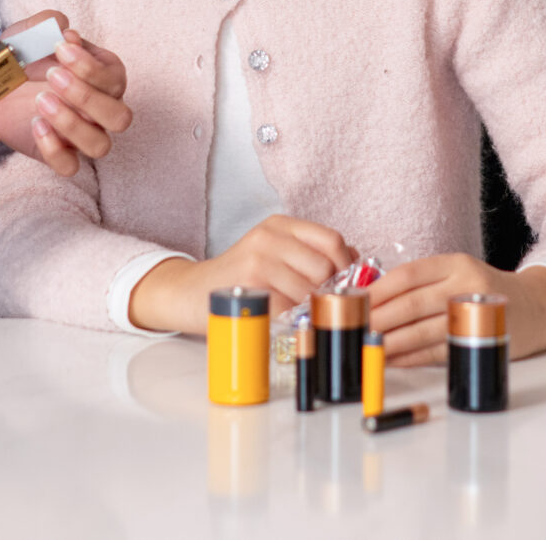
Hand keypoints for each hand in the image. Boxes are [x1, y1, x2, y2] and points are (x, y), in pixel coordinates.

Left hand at [0, 10, 133, 177]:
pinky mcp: (59, 153)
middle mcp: (101, 108)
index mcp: (103, 75)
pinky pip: (70, 167)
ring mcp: (82, 134)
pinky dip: (55, 150)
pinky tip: (36, 126)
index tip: (61, 47)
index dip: (90, 66)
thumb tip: (66, 31)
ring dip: (72, 125)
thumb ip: (48, 23)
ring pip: (99, 145)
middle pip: (119, 117)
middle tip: (53, 77)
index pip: (114, 77)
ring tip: (40, 102)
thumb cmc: (20, 55)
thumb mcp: (29, 32)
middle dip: (88, 98)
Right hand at [127, 215, 357, 333]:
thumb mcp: (274, 255)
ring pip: (308, 289)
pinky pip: (288, 307)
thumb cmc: (239, 278)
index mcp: (281, 225)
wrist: (189, 292)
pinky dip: (291, 319)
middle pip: (324, 265)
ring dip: (309, 308)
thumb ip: (309, 255)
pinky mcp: (248, 284)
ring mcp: (258, 258)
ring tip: (297, 314)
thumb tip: (356, 266)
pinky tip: (282, 320)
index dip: (346, 265)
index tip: (346, 285)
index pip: (331, 239)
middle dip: (327, 291)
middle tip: (317, 305)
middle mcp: (270, 236)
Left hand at [365, 255, 545, 366]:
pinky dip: (412, 358)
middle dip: (378, 318)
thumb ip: (423, 283)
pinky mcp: (480, 338)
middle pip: (412, 303)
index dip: (378, 289)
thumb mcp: (458, 274)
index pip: (408, 274)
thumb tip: (374, 300)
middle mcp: (465, 282)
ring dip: (391, 342)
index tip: (354, 301)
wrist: (538, 306)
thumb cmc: (487, 290)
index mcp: (454, 263)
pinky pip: (438, 351)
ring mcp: (474, 312)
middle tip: (354, 329)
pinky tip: (394, 360)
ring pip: (423, 330)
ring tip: (367, 348)